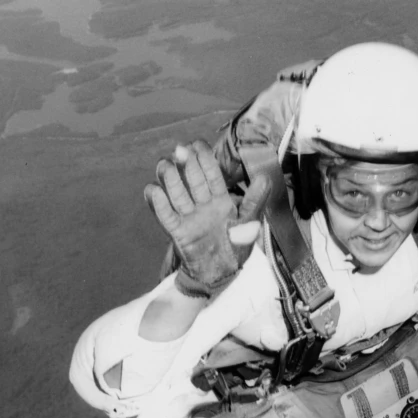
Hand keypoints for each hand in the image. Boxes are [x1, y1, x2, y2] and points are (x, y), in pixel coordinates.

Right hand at [145, 140, 270, 297]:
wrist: (220, 274)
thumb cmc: (236, 248)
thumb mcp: (249, 224)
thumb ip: (255, 201)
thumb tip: (265, 176)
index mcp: (221, 200)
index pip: (212, 176)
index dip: (205, 160)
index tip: (197, 144)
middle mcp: (203, 205)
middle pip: (193, 181)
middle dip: (186, 165)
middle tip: (179, 150)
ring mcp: (189, 217)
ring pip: (177, 194)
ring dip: (170, 179)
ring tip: (163, 165)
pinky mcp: (178, 231)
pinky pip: (167, 216)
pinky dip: (159, 204)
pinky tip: (152, 191)